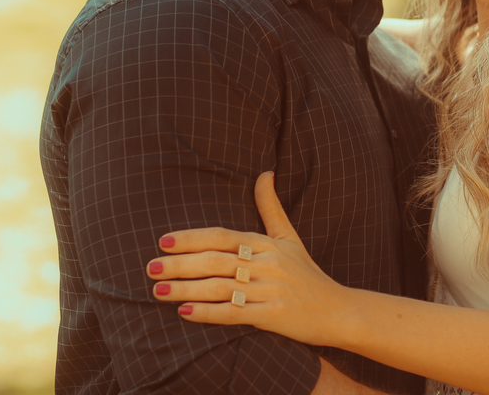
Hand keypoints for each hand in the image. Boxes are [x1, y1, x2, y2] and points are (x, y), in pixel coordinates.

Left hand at [147, 172, 346, 346]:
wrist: (339, 309)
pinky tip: (185, 313)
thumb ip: (271, 207)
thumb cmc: (308, 274)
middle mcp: (268, 265)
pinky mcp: (273, 316)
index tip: (163, 241)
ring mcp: (270, 290)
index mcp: (268, 244)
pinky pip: (234, 314)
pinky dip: (208, 313)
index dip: (192, 238)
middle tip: (150, 268)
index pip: (223, 236)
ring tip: (157, 292)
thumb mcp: (290, 238)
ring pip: (220, 288)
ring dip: (186, 289)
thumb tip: (265, 172)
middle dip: (180, 265)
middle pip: (216, 261)